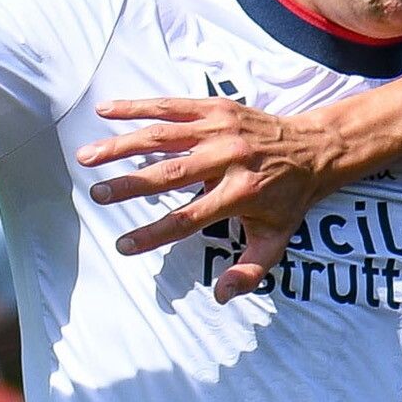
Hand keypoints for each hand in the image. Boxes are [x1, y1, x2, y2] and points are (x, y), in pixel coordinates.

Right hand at [77, 95, 332, 295]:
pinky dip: (136, 107)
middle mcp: (228, 159)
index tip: (123, 245)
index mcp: (241, 194)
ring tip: (86, 156)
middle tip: (97, 195)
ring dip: (121, 144)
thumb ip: (250, 271)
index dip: (155, 234)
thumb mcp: (276, 240)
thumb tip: (221, 296)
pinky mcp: (215, 107)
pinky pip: (170, 105)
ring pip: (162, 137)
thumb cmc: (288, 199)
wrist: (314, 148)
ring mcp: (220, 129)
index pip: (189, 218)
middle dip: (129, 185)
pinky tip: (105, 111)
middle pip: (170, 175)